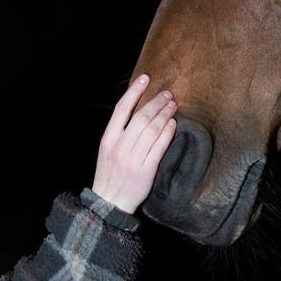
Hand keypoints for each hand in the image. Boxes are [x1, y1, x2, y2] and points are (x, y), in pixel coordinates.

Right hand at [91, 74, 177, 213]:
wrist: (109, 202)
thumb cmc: (110, 172)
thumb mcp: (107, 149)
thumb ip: (120, 131)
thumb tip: (139, 109)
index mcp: (108, 139)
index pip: (121, 109)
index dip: (134, 91)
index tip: (145, 78)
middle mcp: (120, 146)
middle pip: (141, 117)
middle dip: (156, 102)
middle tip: (168, 94)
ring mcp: (133, 158)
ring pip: (152, 130)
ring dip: (165, 114)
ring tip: (173, 105)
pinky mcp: (146, 170)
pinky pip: (159, 147)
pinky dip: (167, 133)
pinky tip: (173, 124)